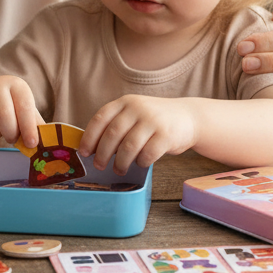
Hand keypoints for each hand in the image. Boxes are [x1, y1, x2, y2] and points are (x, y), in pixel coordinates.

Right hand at [0, 75, 43, 148]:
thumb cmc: (10, 105)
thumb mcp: (25, 109)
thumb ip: (35, 124)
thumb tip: (47, 141)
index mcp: (16, 85)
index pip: (24, 108)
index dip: (28, 128)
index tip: (31, 144)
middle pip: (4, 117)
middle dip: (10, 134)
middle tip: (12, 138)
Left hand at [78, 94, 198, 174]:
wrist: (188, 117)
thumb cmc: (153, 121)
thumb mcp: (134, 114)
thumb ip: (116, 125)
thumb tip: (92, 148)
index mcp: (125, 102)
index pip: (100, 118)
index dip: (89, 137)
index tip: (84, 152)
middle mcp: (137, 108)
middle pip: (112, 134)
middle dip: (102, 154)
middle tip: (99, 165)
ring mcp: (153, 120)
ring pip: (128, 147)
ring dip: (120, 162)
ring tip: (119, 169)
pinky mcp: (167, 135)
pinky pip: (147, 154)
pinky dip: (141, 162)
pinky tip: (141, 163)